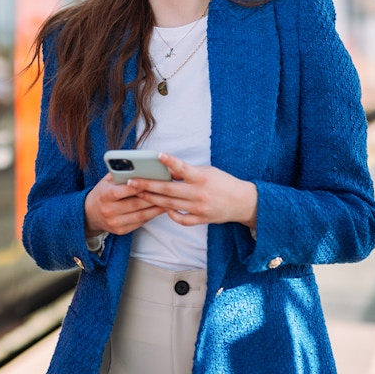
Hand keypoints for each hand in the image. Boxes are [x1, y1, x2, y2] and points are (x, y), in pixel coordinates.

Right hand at [84, 173, 167, 235]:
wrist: (90, 214)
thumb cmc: (102, 193)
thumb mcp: (106, 181)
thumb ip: (119, 173)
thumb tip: (137, 164)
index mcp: (104, 195)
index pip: (123, 190)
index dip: (138, 186)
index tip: (153, 180)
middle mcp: (108, 210)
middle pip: (135, 204)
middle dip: (152, 197)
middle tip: (167, 190)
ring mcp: (115, 222)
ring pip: (141, 215)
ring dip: (156, 208)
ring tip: (168, 200)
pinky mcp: (121, 230)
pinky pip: (140, 222)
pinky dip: (151, 215)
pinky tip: (160, 209)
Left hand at [127, 153, 257, 228]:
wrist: (242, 202)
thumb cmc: (223, 182)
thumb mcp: (207, 171)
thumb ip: (186, 172)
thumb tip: (165, 170)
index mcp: (201, 177)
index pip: (182, 168)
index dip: (170, 161)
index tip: (157, 155)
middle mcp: (199, 193)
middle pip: (168, 190)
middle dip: (148, 185)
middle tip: (131, 182)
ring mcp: (198, 208)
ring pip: (170, 204)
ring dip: (152, 199)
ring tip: (138, 193)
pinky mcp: (200, 219)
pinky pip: (180, 218)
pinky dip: (170, 214)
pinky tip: (163, 208)